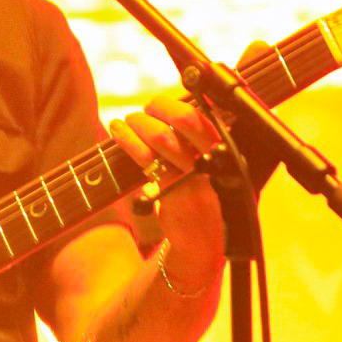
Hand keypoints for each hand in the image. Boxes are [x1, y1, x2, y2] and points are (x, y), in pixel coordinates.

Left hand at [111, 88, 227, 285]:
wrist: (203, 240)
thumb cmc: (202, 197)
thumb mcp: (208, 166)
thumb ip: (195, 140)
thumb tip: (170, 106)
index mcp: (224, 148)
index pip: (203, 113)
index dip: (179, 101)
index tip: (162, 101)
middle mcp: (214, 159)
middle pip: (185, 118)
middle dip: (159, 106)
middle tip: (147, 109)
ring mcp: (194, 176)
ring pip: (162, 137)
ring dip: (139, 123)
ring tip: (128, 121)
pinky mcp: (174, 191)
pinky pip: (146, 159)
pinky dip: (127, 139)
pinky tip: (117, 130)